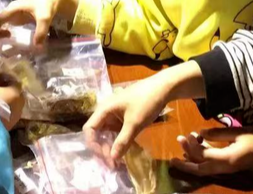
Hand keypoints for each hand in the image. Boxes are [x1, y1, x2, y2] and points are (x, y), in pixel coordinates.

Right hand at [0, 0, 77, 44]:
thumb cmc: (47, 5)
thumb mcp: (45, 17)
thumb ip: (41, 31)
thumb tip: (36, 46)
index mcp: (13, 9)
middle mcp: (10, 10)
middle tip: (4, 39)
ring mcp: (13, 13)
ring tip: (9, 37)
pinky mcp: (17, 16)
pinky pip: (4, 23)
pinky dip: (2, 30)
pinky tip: (11, 35)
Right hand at [0, 70, 25, 129]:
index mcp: (17, 91)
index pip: (14, 80)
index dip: (4, 77)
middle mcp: (21, 103)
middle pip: (14, 92)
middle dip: (5, 88)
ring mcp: (17, 116)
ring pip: (12, 103)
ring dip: (4, 99)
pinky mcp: (11, 125)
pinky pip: (8, 112)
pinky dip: (3, 108)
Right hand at [84, 62, 203, 161]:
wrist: (163, 87)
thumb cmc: (147, 102)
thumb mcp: (135, 123)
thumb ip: (123, 141)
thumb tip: (112, 158)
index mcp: (104, 109)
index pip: (89, 129)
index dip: (93, 145)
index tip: (104, 157)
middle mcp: (106, 111)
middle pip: (97, 132)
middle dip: (102, 148)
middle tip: (112, 164)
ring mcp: (115, 113)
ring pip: (106, 133)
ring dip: (110, 146)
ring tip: (117, 161)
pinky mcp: (123, 116)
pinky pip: (115, 131)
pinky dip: (118, 141)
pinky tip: (123, 151)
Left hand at [172, 129, 252, 175]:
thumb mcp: (238, 132)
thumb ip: (218, 134)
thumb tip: (200, 133)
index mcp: (228, 158)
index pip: (204, 156)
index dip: (193, 146)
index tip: (185, 135)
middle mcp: (225, 167)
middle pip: (200, 169)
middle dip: (185, 163)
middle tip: (172, 156)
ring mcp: (227, 169)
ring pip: (204, 169)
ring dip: (191, 161)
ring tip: (180, 149)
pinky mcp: (228, 167)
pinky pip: (211, 167)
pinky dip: (201, 160)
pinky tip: (194, 151)